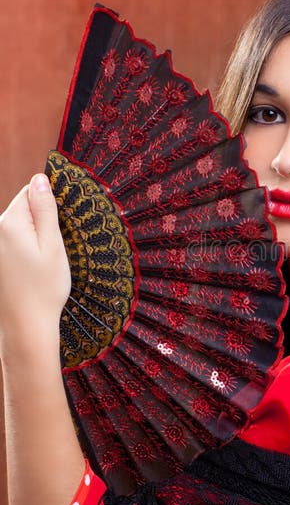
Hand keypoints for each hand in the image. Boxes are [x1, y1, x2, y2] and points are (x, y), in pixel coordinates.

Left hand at [0, 173, 70, 354]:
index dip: (50, 202)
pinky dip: (28, 250)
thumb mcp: (53, 244)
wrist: (26, 325)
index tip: (64, 222)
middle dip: (42, 221)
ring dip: (35, 237)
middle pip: (23, 209)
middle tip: (58, 246)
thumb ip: (45, 210)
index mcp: (9, 223)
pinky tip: (36, 270)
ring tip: (47, 262)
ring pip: (20, 227)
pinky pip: (14, 243)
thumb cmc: (44, 287)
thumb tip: (40, 179)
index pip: (29, 192)